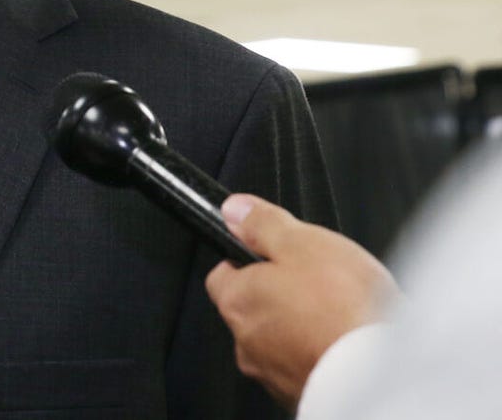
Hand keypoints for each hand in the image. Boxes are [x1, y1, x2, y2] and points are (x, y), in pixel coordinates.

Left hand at [204, 194, 399, 412]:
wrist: (383, 374)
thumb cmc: (344, 310)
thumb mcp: (303, 244)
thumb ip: (263, 224)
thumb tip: (235, 210)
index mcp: (237, 301)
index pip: (223, 274)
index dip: (249, 260)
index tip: (274, 255)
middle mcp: (246, 342)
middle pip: (253, 308)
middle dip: (281, 295)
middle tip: (318, 285)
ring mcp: (273, 375)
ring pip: (280, 341)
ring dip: (303, 329)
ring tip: (341, 316)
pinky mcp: (303, 395)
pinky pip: (306, 366)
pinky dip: (321, 355)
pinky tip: (347, 344)